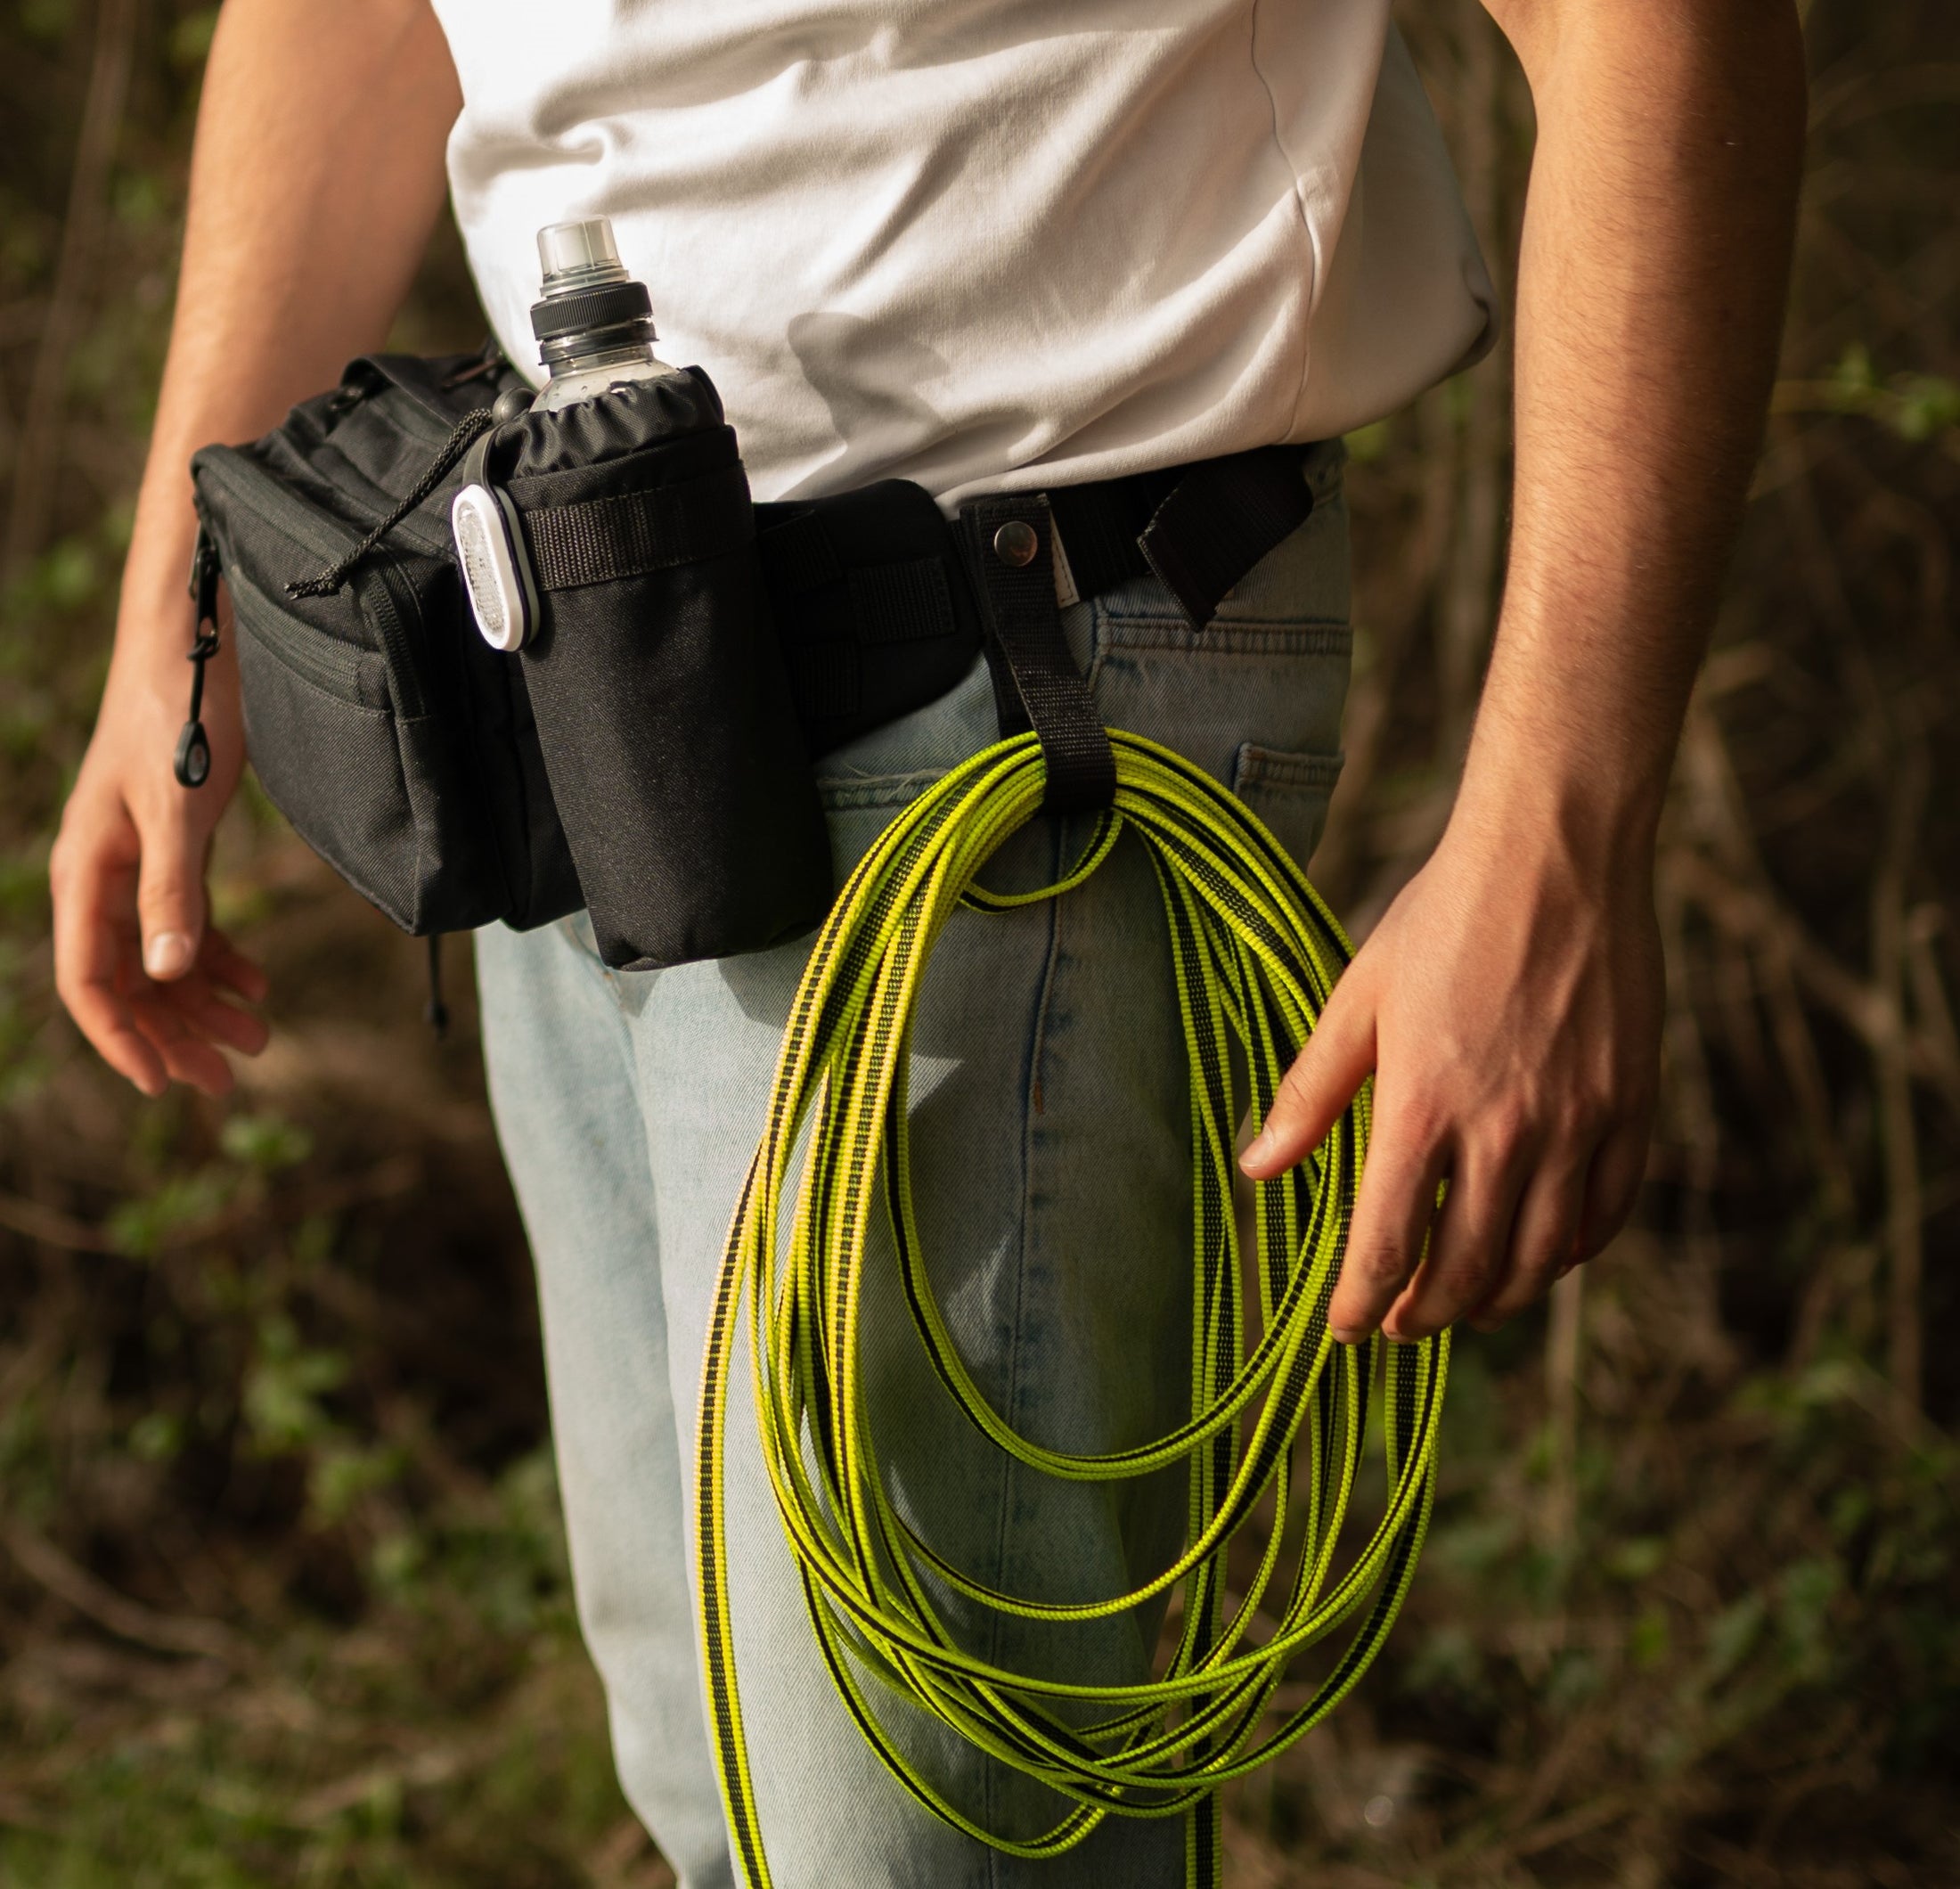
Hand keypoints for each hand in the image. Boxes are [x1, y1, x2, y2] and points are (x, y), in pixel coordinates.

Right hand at [51, 580, 267, 1098]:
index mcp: (88, 871)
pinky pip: (188, 918)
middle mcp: (105, 873)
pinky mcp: (175, 842)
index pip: (89, 979)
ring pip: (162, 954)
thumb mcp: (179, 808)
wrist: (197, 641)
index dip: (123, 1038)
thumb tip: (162, 974)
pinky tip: (257, 981)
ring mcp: (139, 859)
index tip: (163, 1085)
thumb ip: (171, 891)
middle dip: (176, 1031)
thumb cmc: (181, 714)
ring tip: (259, 1037)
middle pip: (131, 978)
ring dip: (205, 1000)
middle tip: (231, 1076)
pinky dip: (220, 954)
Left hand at [1241, 804, 1661, 1341]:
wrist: (1556, 856)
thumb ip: (1312, 1092)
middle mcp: (1506, 1131)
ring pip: (1539, 1259)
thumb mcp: (1357, 999)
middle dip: (1426, 1315)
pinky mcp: (1632, 1107)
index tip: (1345, 1327)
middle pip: (1467, 1271)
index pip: (1388, 1245)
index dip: (1362, 1302)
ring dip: (1497, 1300)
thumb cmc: (1443, 919)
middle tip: (1401, 1322)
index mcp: (1424, 1107)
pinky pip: (1605, 1213)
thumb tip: (1257, 1168)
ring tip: (1465, 1305)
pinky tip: (1541, 1255)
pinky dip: (1570, 1253)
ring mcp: (1578, 1124)